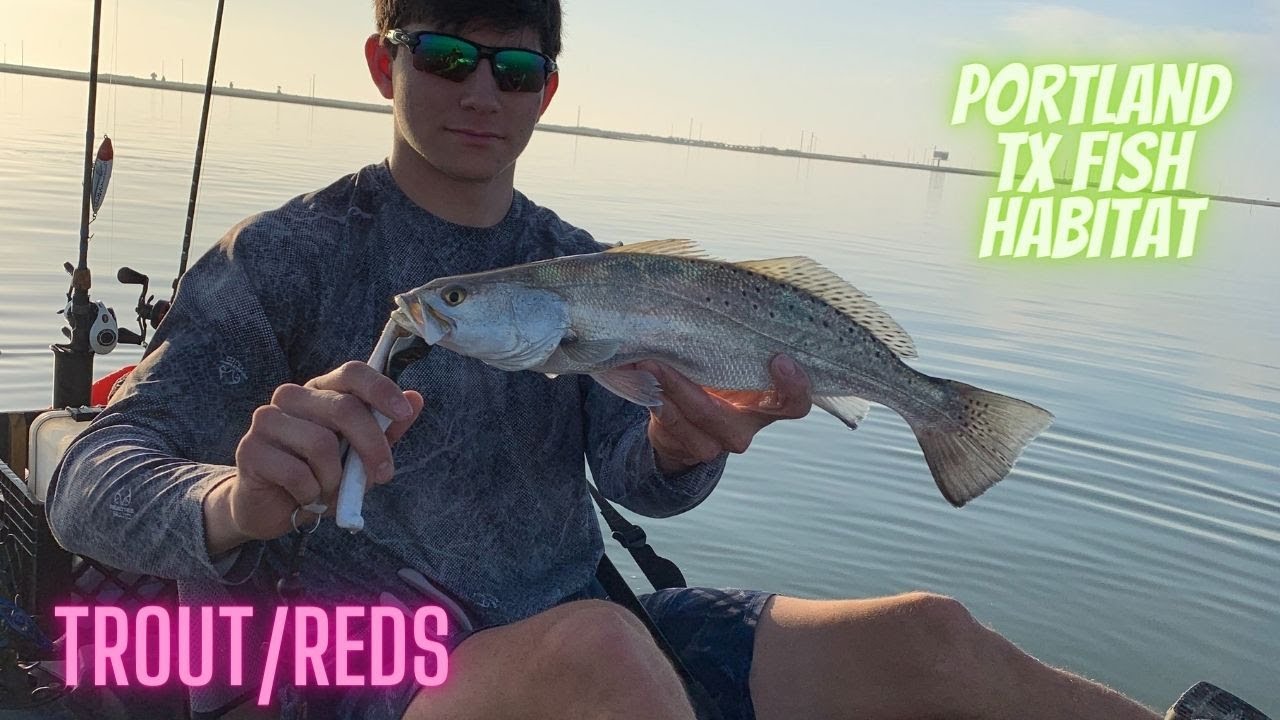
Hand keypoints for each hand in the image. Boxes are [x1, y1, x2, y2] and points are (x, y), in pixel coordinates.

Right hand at [205, 361, 423, 551]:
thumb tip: (416, 400)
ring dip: (334, 478)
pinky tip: (304, 497)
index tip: (402, 414)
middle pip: (343, 408)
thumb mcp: (360, 457)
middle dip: (372, 446)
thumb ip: (386, 430)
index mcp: (321, 391)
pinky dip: (311, 493)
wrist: (272, 509)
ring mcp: (267, 419)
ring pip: (321, 444)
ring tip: (327, 489)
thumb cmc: (320, 476)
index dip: (381, 389)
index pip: (353, 372)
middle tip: (383, 475)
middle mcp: (292, 396)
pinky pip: (297, 473)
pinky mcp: (250, 449)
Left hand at [639, 355, 810, 474]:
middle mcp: (749, 425)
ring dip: (666, 388)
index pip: (794, 402)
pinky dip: (655, 398)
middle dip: (689, 386)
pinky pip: (673, 424)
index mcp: (769, 401)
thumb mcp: (728, 359)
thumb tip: (712, 290)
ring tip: (644, 363)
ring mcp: (722, 442)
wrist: (687, 423)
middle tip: (662, 360)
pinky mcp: (696, 449)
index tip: (779, 359)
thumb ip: (731, 339)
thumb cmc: (714, 377)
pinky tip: (640, 377)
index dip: (794, 385)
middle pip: (723, 416)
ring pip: (693, 418)